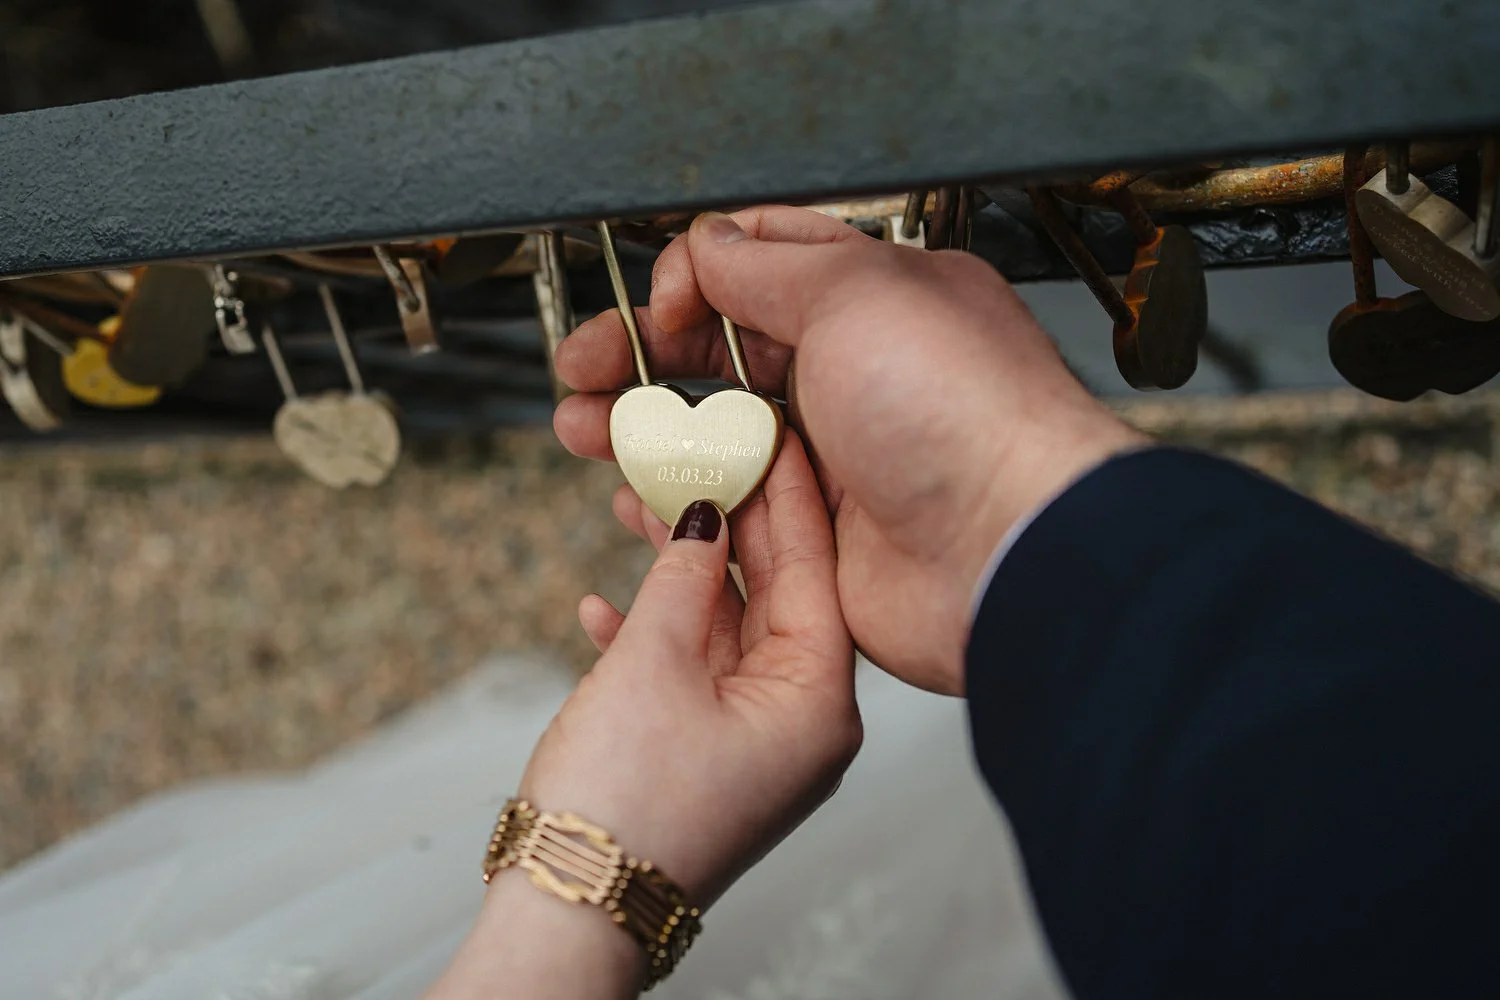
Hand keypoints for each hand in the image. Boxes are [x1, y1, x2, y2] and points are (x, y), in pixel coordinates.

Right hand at [427, 435, 856, 999]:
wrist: (569, 912)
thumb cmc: (626, 810)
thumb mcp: (654, 662)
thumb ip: (683, 575)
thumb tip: (703, 513)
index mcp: (817, 701)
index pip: (810, 564)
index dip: (781, 489)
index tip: (763, 429)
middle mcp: (801, 721)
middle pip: (770, 590)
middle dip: (722, 520)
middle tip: (693, 452)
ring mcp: (755, 739)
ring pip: (724, 624)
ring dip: (678, 568)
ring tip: (636, 505)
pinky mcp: (708, 753)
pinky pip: (691, 670)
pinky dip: (653, 631)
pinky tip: (606, 604)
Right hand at [554, 207, 1144, 694]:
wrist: (1007, 547)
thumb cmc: (964, 412)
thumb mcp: (855, 294)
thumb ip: (767, 267)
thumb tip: (710, 244)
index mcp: (875, 298)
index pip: (765, 263)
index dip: (697, 274)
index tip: (658, 302)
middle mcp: (856, 373)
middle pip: (725, 348)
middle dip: (643, 351)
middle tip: (582, 366)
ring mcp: (836, 455)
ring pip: (717, 428)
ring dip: (642, 423)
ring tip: (578, 426)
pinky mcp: (817, 531)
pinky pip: (730, 502)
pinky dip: (675, 492)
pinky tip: (633, 488)